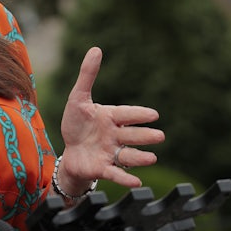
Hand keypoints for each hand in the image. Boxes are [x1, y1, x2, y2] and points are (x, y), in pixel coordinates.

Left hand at [58, 47, 164, 191]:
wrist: (70, 151)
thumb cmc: (77, 124)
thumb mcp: (78, 98)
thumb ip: (88, 75)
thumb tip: (96, 49)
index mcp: (110, 118)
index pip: (125, 114)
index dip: (138, 114)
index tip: (154, 114)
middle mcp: (114, 136)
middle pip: (131, 135)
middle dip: (144, 136)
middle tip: (160, 136)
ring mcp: (110, 153)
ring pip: (127, 155)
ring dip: (139, 157)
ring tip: (152, 157)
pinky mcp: (102, 169)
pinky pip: (115, 174)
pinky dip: (125, 178)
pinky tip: (136, 182)